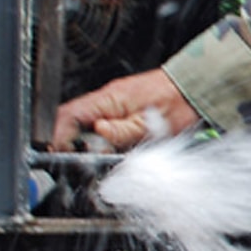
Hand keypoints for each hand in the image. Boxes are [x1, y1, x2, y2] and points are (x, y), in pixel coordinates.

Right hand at [51, 70, 199, 151]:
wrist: (194, 88)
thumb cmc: (177, 102)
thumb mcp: (150, 125)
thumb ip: (121, 132)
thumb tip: (97, 134)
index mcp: (108, 99)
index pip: (68, 115)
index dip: (57, 136)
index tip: (56, 154)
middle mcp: (106, 100)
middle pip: (72, 122)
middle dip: (70, 144)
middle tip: (79, 162)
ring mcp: (112, 104)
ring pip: (85, 126)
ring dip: (86, 144)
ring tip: (96, 158)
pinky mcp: (121, 110)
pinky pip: (101, 126)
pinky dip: (101, 140)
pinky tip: (111, 149)